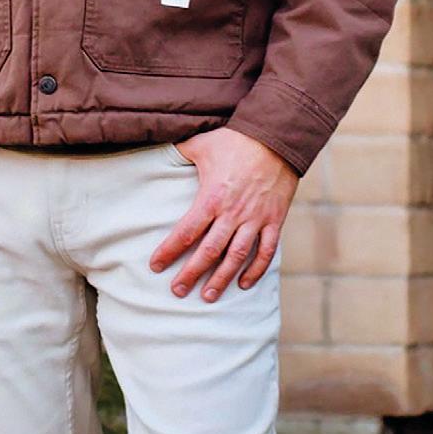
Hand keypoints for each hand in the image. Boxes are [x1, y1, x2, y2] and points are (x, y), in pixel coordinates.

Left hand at [149, 127, 297, 300]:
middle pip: (209, 251)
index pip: (186, 232)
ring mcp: (256, 219)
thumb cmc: (236, 139)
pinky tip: (243, 283)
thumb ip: (180, 151)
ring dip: (221, 279)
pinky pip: (266, 251)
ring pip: (236, 257)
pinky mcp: (274, 220)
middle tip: (177, 291)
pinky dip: (255, 270)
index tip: (155, 266)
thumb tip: (160, 148)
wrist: (276, 137)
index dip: (168, 251)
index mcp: (212, 197)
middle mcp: (233, 213)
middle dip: (191, 273)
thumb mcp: (202, 143)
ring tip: (207, 296)